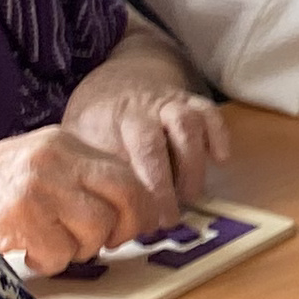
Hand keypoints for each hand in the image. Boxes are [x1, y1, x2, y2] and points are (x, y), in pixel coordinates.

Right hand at [0, 126, 166, 277]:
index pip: (127, 175)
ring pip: (96, 229)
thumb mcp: (44, 165)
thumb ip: (85, 179)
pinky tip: (31, 253)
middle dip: (125, 228)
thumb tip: (136, 212)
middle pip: (126, 196)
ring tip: (55, 246)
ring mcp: (39, 185)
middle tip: (108, 243)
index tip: (133, 228)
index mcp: (67, 143)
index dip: (138, 209)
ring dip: (81, 250)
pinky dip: (50, 262)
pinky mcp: (20, 214)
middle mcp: (57, 159)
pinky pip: (61, 252)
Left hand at [57, 53, 227, 211]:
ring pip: (187, 125)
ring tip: (191, 196)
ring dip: (192, 164)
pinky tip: (219, 160)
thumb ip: (88, 169)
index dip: (135, 190)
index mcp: (107, 122)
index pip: (119, 156)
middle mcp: (139, 110)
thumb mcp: (78, 139)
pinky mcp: (193, 102)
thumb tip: (95, 215)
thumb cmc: (98, 118)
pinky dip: (218, 135)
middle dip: (162, 184)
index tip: (142, 220)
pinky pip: (210, 112)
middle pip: (152, 144)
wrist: (121, 77)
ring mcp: (169, 103)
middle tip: (169, 219)